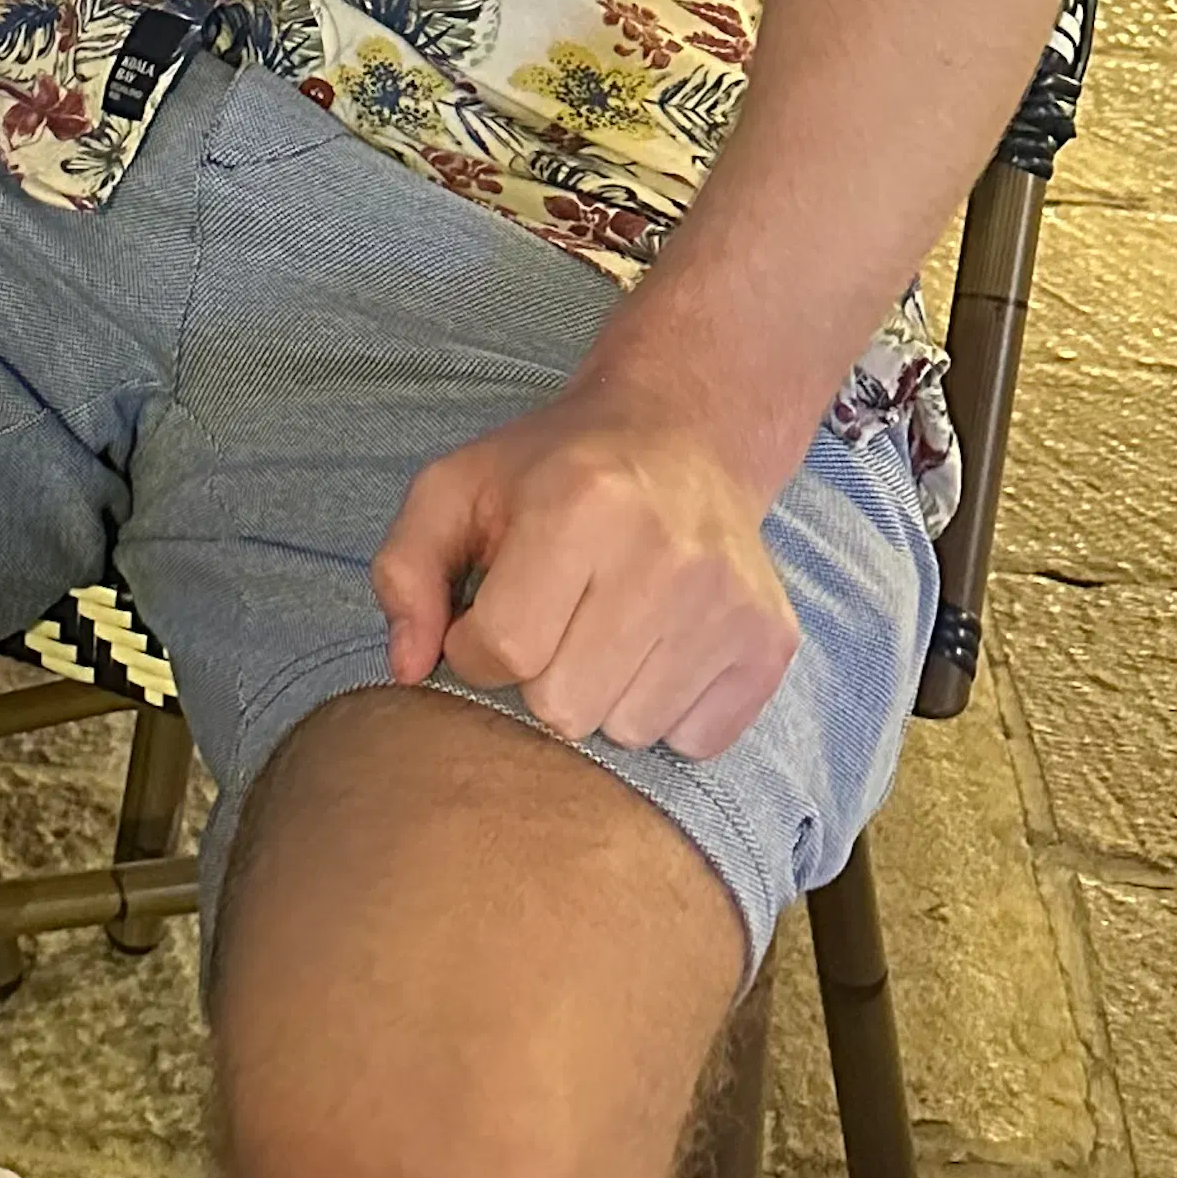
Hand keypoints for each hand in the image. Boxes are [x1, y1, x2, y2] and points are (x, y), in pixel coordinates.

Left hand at [371, 373, 798, 762]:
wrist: (682, 436)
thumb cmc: (551, 470)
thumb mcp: (455, 489)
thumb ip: (406, 572)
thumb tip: (408, 669)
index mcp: (579, 502)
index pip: (502, 648)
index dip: (475, 648)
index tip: (486, 618)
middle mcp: (665, 551)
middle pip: (565, 706)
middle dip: (538, 679)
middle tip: (551, 625)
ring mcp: (727, 600)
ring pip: (629, 732)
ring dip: (602, 698)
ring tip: (604, 631)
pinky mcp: (770, 642)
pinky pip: (694, 741)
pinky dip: (664, 712)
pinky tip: (656, 648)